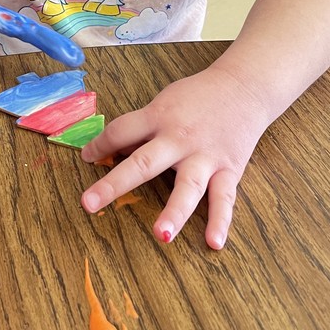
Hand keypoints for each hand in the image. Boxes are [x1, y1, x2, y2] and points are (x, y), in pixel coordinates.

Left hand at [80, 63, 269, 248]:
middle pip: (144, 162)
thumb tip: (115, 149)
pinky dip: (221, 221)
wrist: (243, 87)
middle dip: (115, 184)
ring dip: (175, 212)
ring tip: (161, 235)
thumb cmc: (197, 96)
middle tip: (89, 204)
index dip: (100, 145)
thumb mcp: (164, 103)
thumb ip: (143, 128)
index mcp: (159, 117)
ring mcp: (205, 157)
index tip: (86, 158)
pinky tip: (214, 242)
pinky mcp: (229, 169)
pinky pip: (224, 199)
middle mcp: (180, 138)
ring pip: (189, 187)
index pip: (121, 131)